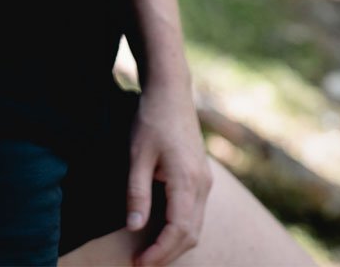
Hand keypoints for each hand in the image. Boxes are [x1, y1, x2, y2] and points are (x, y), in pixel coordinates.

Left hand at [126, 80, 212, 266]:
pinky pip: (196, 211)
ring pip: (196, 224)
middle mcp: (202, 183)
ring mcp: (205, 179)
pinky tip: (163, 229)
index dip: (159, 253)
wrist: (171, 90)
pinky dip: (182, 227)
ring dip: (176, 243)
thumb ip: (137, 194)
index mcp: (187, 181)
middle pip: (191, 234)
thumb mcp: (137, 155)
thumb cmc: (152, 119)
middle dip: (168, 254)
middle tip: (142, 263)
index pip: (178, 231)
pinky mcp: (202, 174)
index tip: (139, 264)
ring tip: (150, 252)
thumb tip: (134, 227)